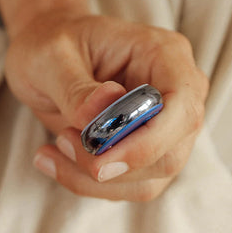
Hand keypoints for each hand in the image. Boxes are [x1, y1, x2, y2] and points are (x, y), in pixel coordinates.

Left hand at [5, 13, 208, 200]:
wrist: (49, 57)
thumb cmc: (53, 45)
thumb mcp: (52, 56)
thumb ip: (76, 86)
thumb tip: (104, 106)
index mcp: (165, 57)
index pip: (182, 109)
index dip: (147, 144)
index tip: (99, 161)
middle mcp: (174, 97)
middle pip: (169, 156)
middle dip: (113, 166)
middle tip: (63, 142)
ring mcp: (164, 131)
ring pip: (147, 182)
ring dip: (93, 180)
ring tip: (54, 148)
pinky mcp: (143, 156)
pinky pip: (125, 187)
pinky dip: (85, 183)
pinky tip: (54, 159)